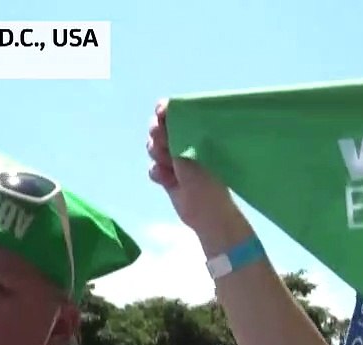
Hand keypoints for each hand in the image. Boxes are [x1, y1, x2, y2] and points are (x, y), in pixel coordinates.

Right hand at [147, 99, 252, 253]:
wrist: (208, 214)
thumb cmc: (209, 182)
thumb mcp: (191, 154)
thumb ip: (177, 134)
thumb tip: (165, 112)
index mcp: (198, 134)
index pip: (176, 114)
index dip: (165, 111)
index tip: (160, 113)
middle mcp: (186, 144)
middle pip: (159, 129)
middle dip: (157, 136)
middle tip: (164, 145)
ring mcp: (176, 161)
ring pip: (154, 148)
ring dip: (157, 156)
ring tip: (169, 167)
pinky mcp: (168, 176)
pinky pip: (153, 168)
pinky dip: (157, 173)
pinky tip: (167, 180)